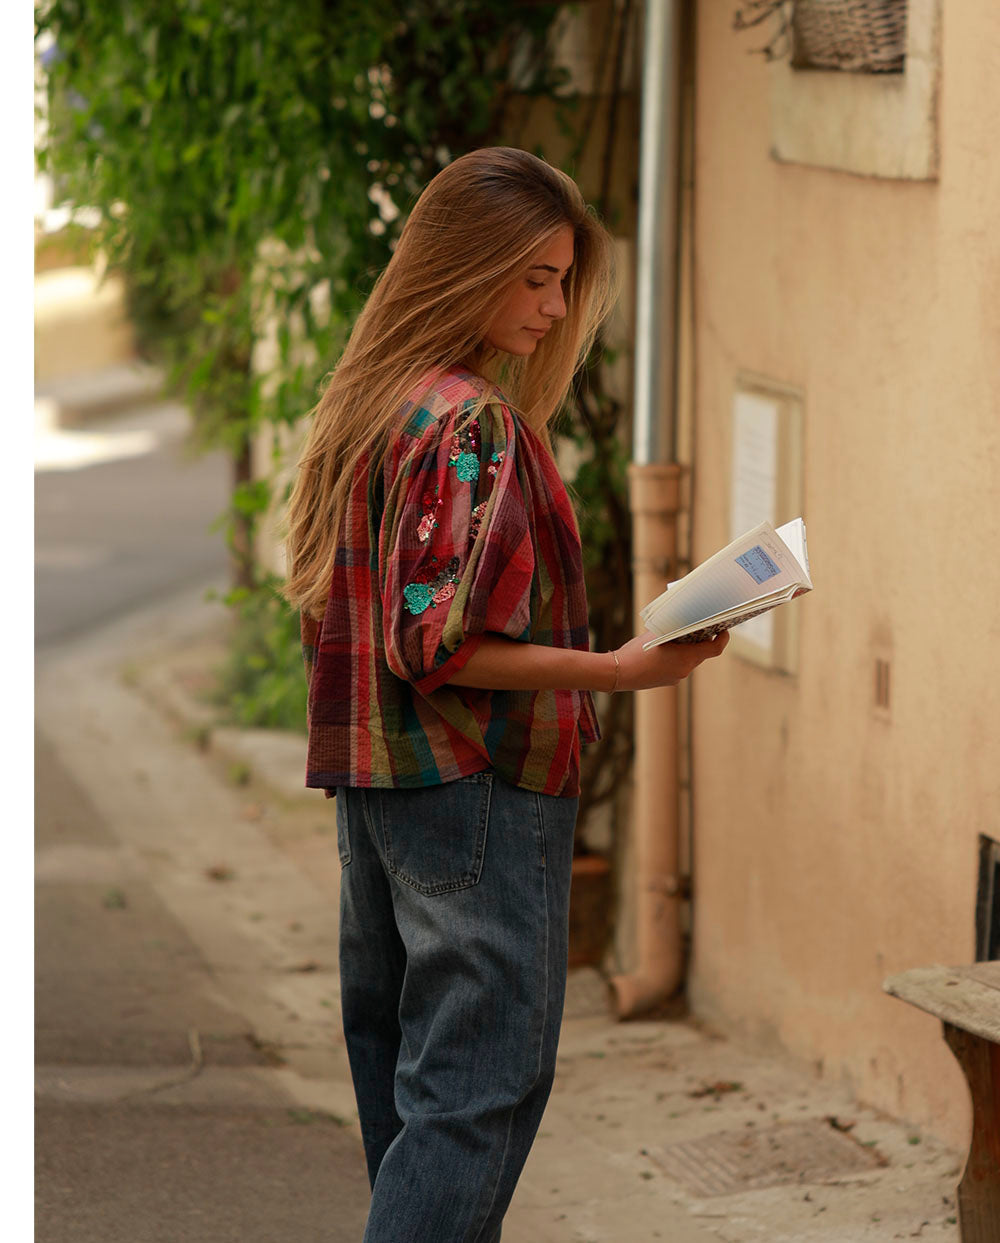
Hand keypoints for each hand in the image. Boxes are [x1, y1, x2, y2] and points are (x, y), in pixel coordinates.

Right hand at [615, 629, 729, 690]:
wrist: (618, 673)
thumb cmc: (636, 652)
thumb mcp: (656, 634)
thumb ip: (672, 628)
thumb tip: (681, 620)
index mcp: (687, 658)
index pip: (715, 649)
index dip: (723, 638)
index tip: (723, 629)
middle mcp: (685, 670)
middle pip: (701, 653)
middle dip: (700, 640)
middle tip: (697, 625)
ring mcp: (676, 678)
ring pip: (688, 660)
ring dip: (686, 648)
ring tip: (674, 635)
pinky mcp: (666, 681)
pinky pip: (677, 666)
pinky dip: (676, 657)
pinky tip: (662, 649)